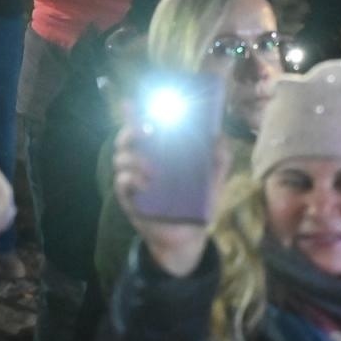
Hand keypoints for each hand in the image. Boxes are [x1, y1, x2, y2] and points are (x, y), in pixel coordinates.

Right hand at [112, 121, 229, 276]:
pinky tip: (147, 185)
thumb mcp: (213, 180)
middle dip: (132, 130)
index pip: (144, 127)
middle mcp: (143, 161)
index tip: (133, 103)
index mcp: (161, 153)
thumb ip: (219, 158)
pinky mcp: (129, 198)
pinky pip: (121, 181)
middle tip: (147, 131)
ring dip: (135, 158)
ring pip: (120, 158)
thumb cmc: (199, 204)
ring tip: (154, 170)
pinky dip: (132, 179)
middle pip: (126, 138)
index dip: (135, 113)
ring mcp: (134, 179)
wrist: (189, 237)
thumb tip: (219, 135)